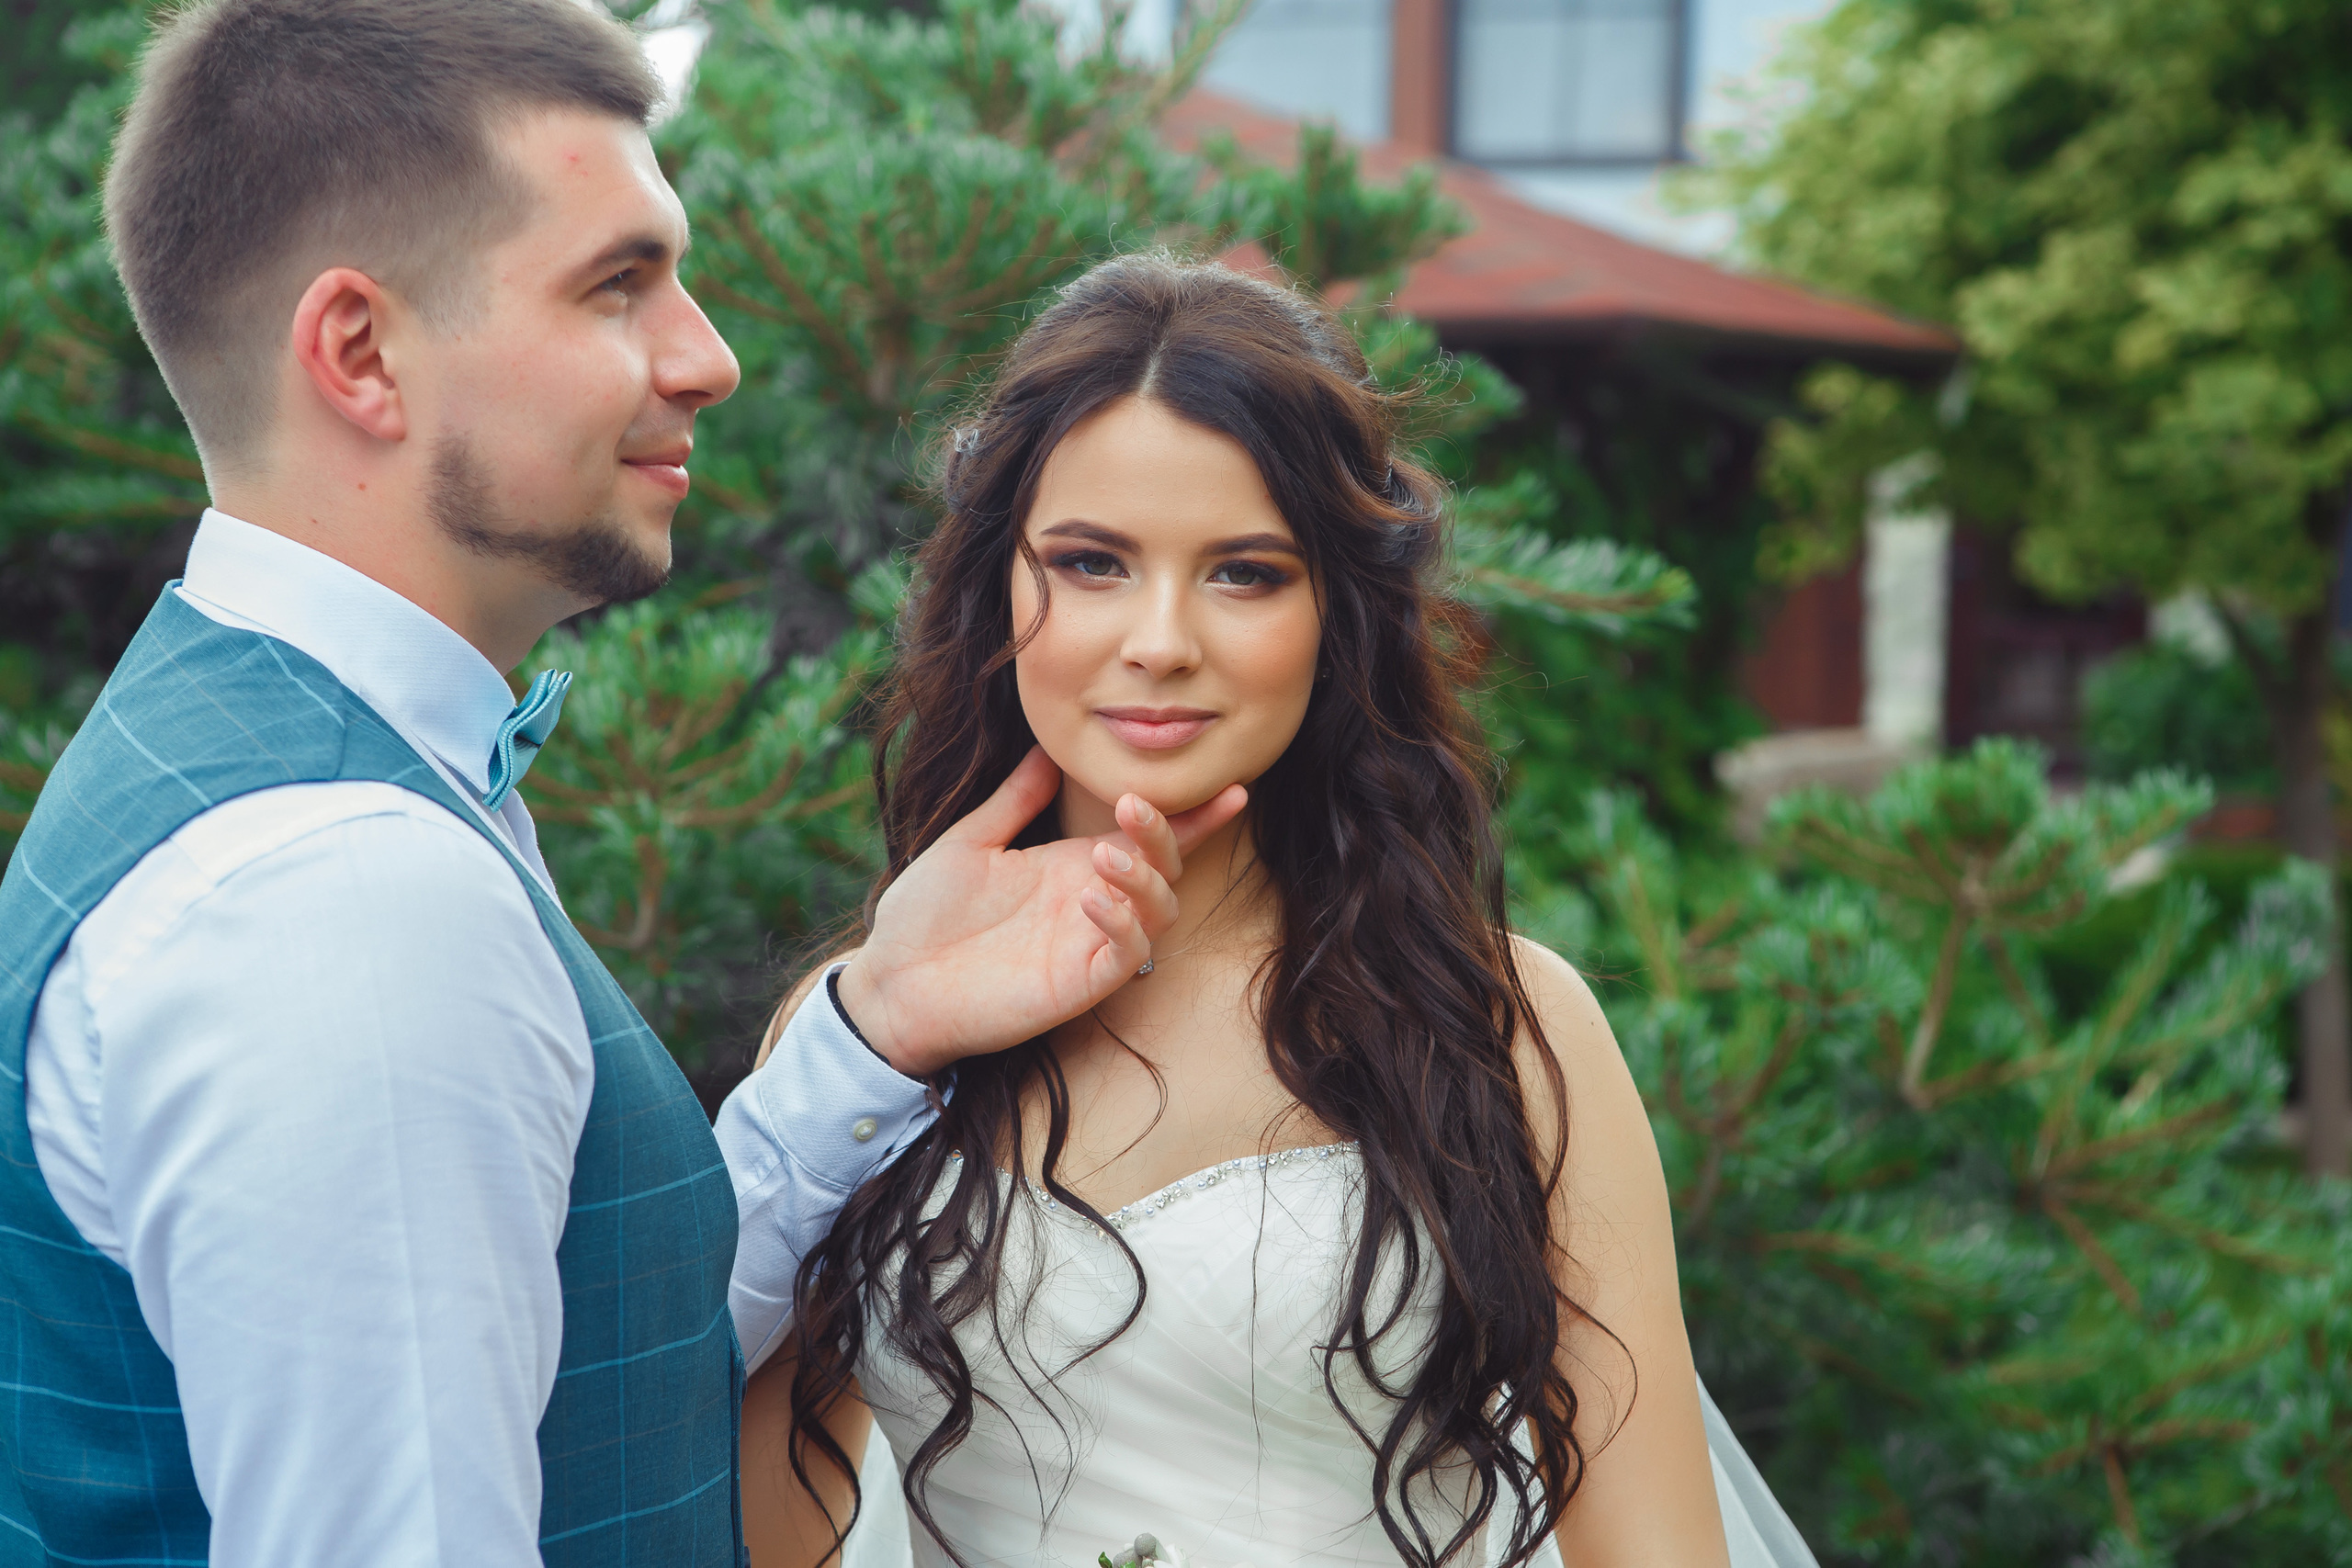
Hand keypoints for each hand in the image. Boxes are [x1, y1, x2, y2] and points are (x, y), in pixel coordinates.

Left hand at [835, 746, 1245, 1076]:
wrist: (890, 979)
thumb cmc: (923, 915)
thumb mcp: (971, 841)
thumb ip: (1015, 799)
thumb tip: (1047, 748)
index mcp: (1073, 866)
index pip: (1147, 839)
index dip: (1194, 818)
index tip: (1231, 788)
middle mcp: (1093, 902)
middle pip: (1165, 867)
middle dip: (1162, 832)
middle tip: (1129, 806)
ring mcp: (1089, 944)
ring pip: (1160, 911)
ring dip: (1144, 877)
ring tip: (1104, 855)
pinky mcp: (1079, 983)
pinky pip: (1127, 954)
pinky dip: (1122, 924)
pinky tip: (1092, 899)